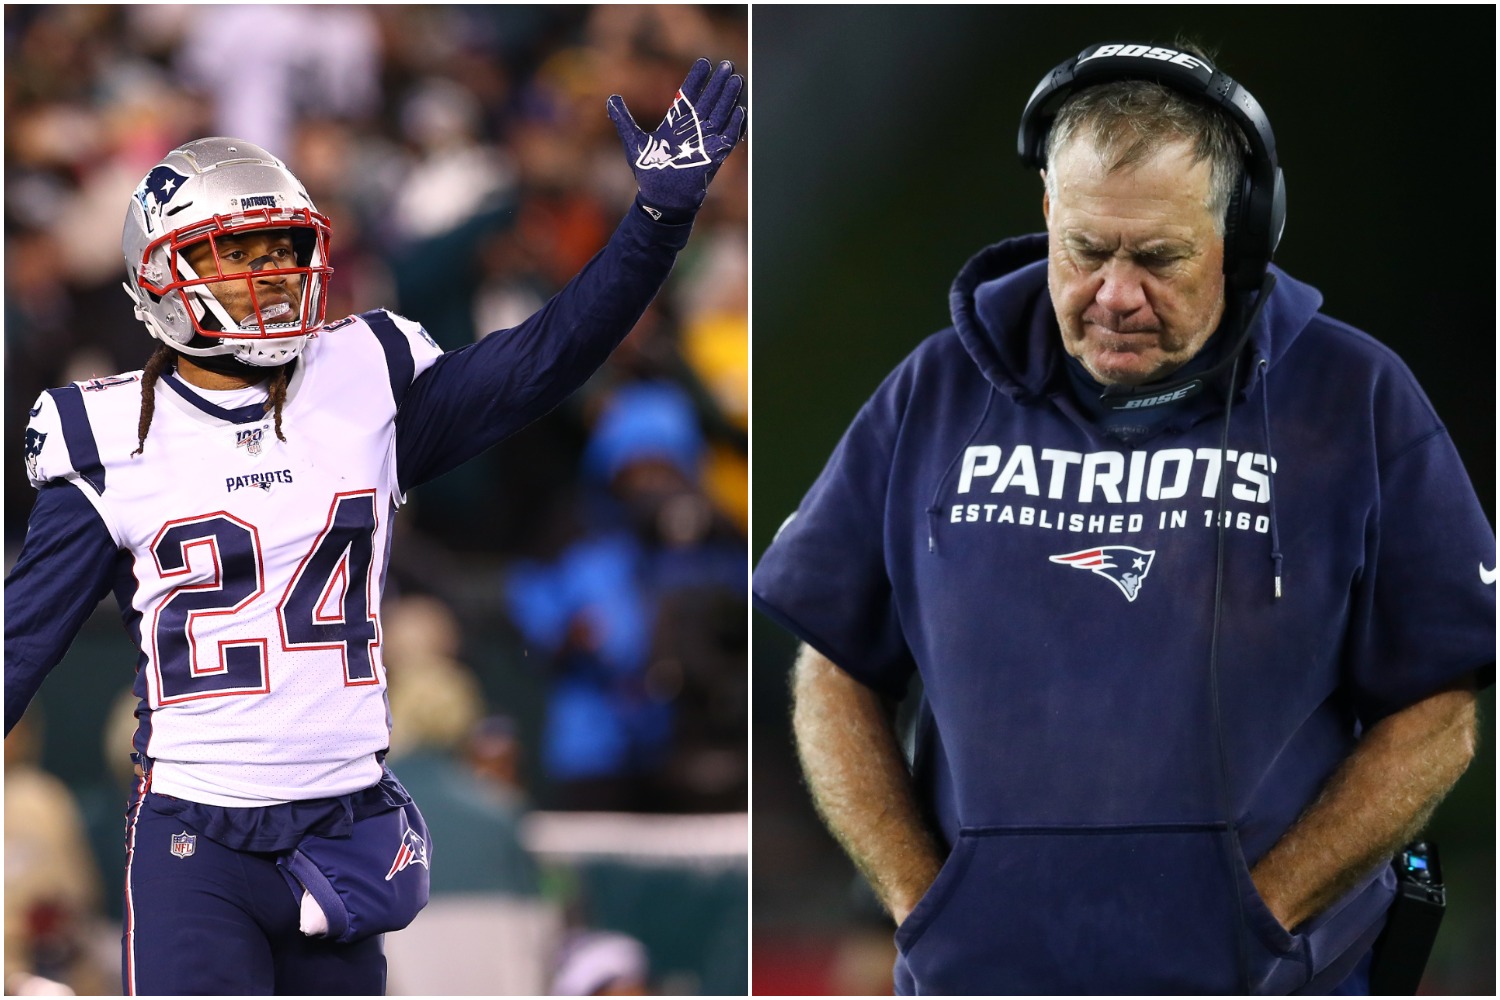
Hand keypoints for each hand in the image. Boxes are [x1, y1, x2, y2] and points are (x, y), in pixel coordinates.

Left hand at [607, 57, 745, 220]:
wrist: (661, 199)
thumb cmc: (649, 172)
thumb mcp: (634, 142)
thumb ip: (623, 119)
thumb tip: (611, 98)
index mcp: (676, 123)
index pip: (689, 95)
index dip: (697, 79)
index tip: (704, 62)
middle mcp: (693, 130)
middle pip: (708, 101)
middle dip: (717, 84)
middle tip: (726, 64)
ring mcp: (705, 142)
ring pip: (720, 115)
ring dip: (729, 98)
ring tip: (737, 79)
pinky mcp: (714, 157)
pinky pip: (727, 138)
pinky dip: (734, 125)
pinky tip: (740, 110)